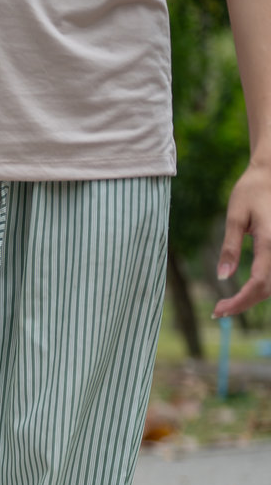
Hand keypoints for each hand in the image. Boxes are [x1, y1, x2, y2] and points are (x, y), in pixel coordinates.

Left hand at [214, 157, 270, 317]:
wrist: (270, 173)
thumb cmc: (250, 191)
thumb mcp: (234, 217)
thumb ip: (230, 248)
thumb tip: (223, 277)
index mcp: (270, 241)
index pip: (258, 283)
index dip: (240, 301)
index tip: (218, 310)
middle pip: (268, 288)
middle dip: (244, 303)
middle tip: (219, 310)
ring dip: (254, 296)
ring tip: (229, 303)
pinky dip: (263, 285)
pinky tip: (246, 290)